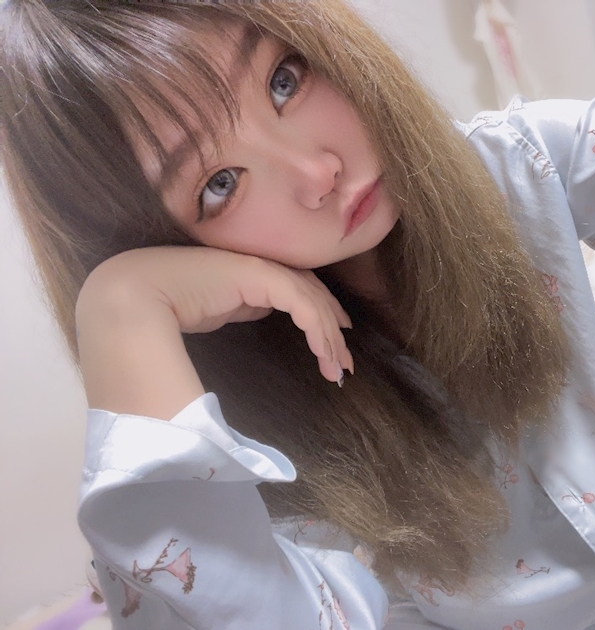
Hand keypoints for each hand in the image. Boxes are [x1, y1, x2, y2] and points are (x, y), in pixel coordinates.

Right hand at [76, 246, 352, 417]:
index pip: (296, 292)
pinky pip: (300, 301)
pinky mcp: (257, 273)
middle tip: (343, 364)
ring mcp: (259, 266)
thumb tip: (261, 310)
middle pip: (311, 294)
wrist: (132, 297)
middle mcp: (258, 266)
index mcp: (248, 274)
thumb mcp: (215, 311)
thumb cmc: (162, 310)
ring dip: (329, 336)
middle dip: (333, 330)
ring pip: (311, 299)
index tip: (333, 347)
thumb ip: (241, 306)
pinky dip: (317, 326)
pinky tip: (323, 351)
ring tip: (337, 368)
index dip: (320, 318)